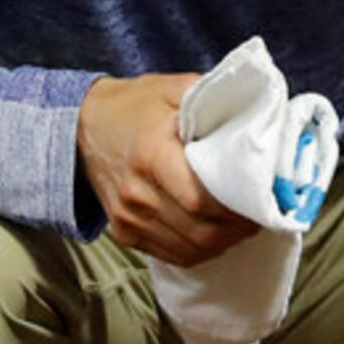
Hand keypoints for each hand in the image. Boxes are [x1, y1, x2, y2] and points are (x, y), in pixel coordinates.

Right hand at [76, 73, 260, 267]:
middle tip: (260, 215)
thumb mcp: (173, 88)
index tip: (262, 202)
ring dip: (223, 242)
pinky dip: (200, 250)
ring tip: (242, 225)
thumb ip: (213, 98)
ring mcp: (128, 217)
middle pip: (200, 232)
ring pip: (190, 249)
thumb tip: (257, 112)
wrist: (82, 125)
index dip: (237, 209)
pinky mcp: (124, 232)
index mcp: (152, 156)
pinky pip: (172, 255)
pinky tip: (216, 234)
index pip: (201, 201)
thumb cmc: (134, 106)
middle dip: (237, 229)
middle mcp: (137, 193)